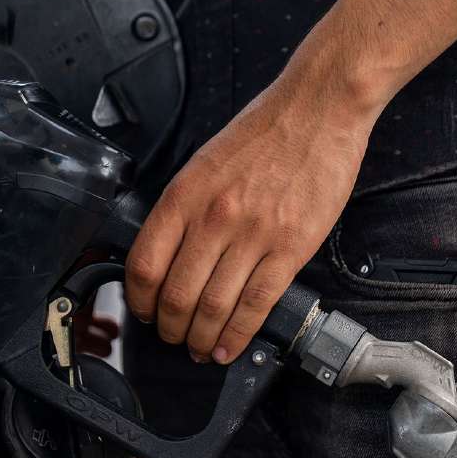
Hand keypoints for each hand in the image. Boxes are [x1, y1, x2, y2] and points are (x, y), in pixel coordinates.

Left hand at [124, 73, 379, 363]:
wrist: (318, 109)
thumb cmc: (266, 130)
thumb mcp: (205, 161)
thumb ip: (185, 206)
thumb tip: (169, 253)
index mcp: (186, 194)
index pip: (145, 264)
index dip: (139, 300)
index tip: (143, 312)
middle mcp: (214, 217)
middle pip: (177, 295)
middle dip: (170, 328)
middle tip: (173, 337)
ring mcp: (254, 235)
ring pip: (215, 307)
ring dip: (202, 338)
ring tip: (200, 348)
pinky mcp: (291, 248)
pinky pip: (256, 304)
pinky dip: (238, 335)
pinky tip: (229, 346)